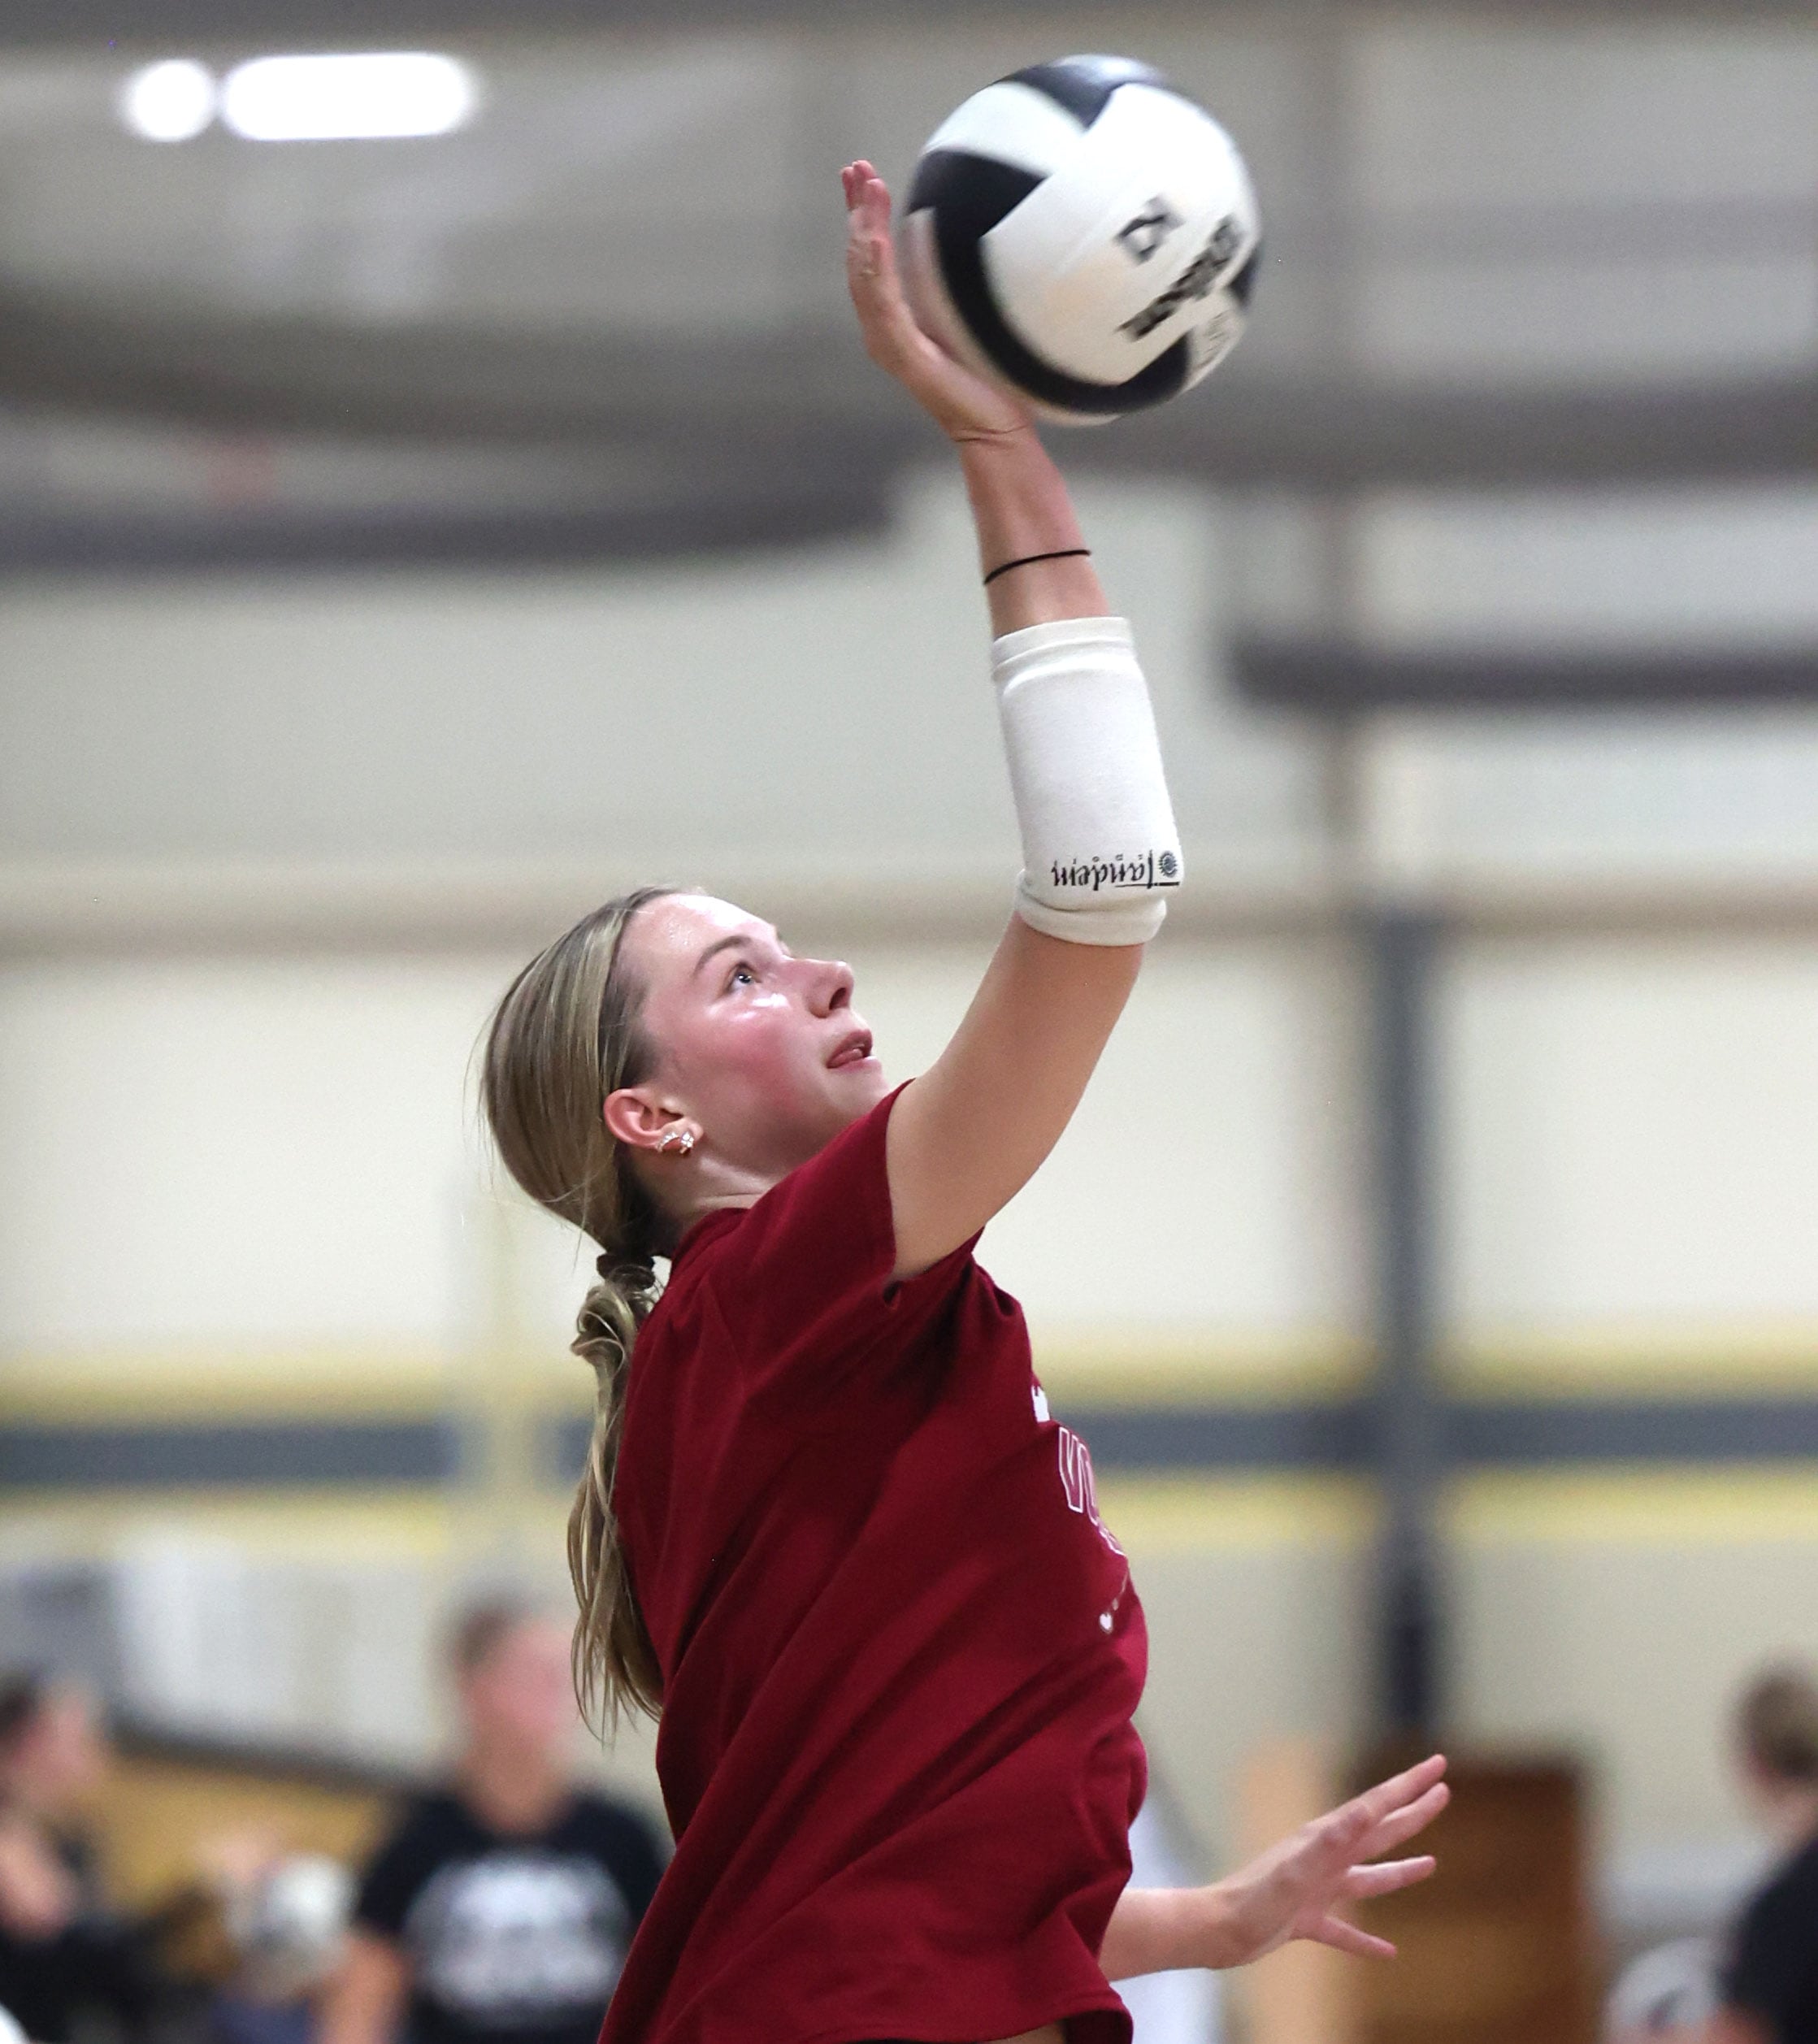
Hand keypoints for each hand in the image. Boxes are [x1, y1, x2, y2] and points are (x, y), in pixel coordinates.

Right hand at [841, 159, 1033, 446]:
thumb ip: (967, 286)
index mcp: (897, 317)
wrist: (997, 429)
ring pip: (865, 276)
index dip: (862, 216)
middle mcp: (885, 329)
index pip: (871, 259)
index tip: (861, 175)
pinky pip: (884, 304)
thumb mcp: (977, 318)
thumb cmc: (992, 379)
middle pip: (860, 261)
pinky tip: (874, 237)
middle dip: (856, 212)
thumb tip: (992, 240)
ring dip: (862, 229)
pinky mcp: (904, 355)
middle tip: (856, 169)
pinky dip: (876, 268)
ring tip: (865, 188)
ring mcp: (890, 342)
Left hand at [1208, 1753, 1448, 1965]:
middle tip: (1442, 1791)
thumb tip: (1365, 1811)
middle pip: (1379, 1832)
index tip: (1438, 1765)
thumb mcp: (1296, 1870)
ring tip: (1431, 1864)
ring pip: (1369, 1877)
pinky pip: (1345, 1930)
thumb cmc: (1252, 1900)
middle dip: (1412, 1812)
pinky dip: (1367, 1941)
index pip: (1377, 1806)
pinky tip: (1388, 1952)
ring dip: (1400, 1871)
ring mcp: (1316, 1889)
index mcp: (1325, 1840)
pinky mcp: (1305, 1920)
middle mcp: (1324, 1859)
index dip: (1409, 1786)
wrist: (1216, 1930)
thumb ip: (1330, 1842)